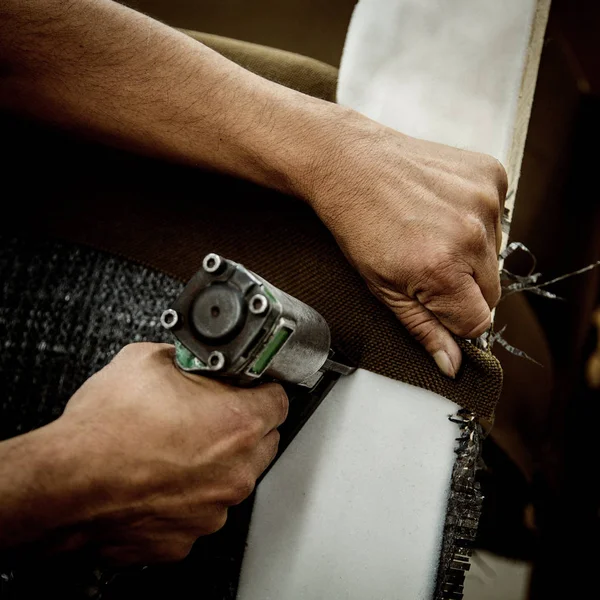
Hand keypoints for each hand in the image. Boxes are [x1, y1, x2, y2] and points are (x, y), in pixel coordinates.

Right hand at [52, 343, 287, 563]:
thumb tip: (190, 358)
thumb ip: (185, 358)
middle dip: (242, 426)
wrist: (62, 485)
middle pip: (262, 442)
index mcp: (237, 423)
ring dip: (215, 464)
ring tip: (175, 449)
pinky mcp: (186, 538)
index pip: (278, 400)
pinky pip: (200, 510)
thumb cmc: (103, 431)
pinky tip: (159, 480)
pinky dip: (188, 496)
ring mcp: (212, 510)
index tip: (247, 388)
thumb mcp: (148, 361)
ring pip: (232, 479)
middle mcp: (234, 471)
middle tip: (208, 415)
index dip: (260, 389)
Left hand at [308, 110, 506, 376]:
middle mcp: (471, 234)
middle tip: (427, 266)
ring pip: (496, 255)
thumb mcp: (381, 288)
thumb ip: (422, 329)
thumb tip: (452, 365)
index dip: (455, 320)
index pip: (479, 322)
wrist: (350, 163)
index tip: (436, 304)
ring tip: (432, 233)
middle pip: (491, 292)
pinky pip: (499, 217)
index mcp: (441, 269)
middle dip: (463, 289)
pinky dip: (477, 220)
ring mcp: (485, 200)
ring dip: (471, 254)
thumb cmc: (357, 223)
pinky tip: (443, 210)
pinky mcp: (491, 176)